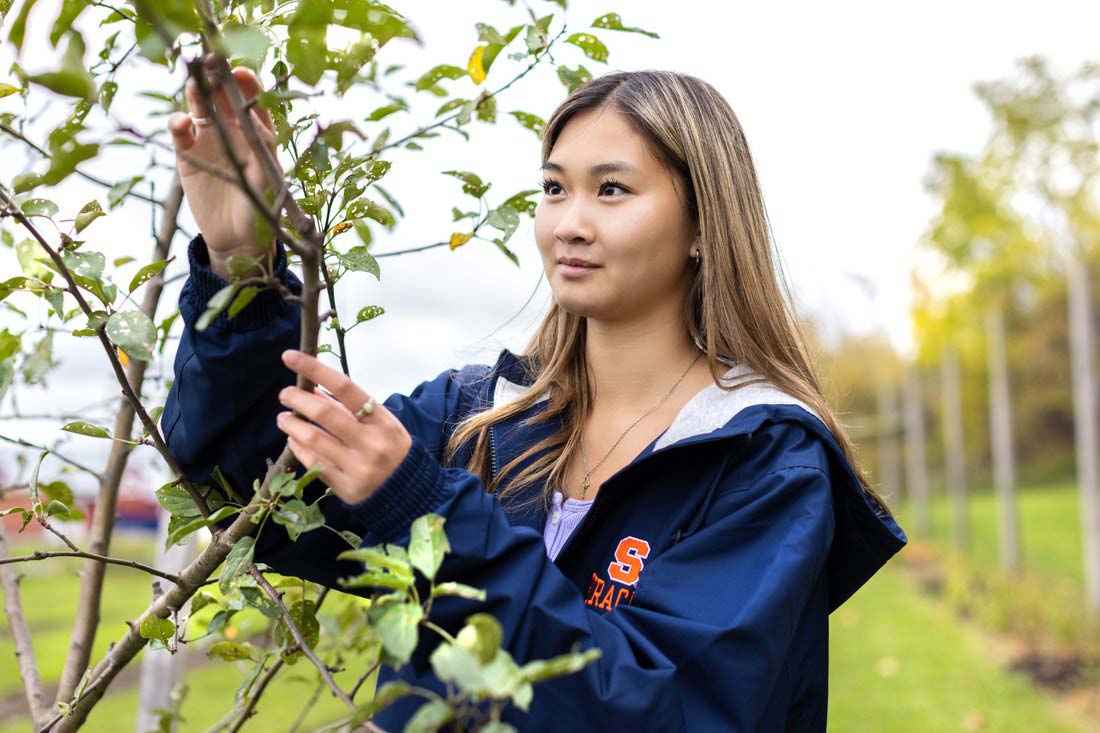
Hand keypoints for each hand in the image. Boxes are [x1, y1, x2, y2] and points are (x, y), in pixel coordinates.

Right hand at [167, 54, 281, 278]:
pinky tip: (181, 123)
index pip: (252, 99)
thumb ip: (263, 154)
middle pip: (222, 94)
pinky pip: (180, 132)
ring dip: (196, 91)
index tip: (241, 73)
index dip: (246, 83)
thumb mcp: (268, 182)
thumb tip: (258, 124)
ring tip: (194, 82)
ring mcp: (209, 139)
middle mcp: (233, 130)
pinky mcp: (188, 155)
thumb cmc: (263, 211)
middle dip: (217, 76)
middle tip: (210, 61)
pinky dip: (178, 123)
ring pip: (200, 107)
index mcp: (258, 132)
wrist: (238, 240)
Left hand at [275, 349, 412, 505]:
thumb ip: (349, 408)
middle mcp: (371, 444)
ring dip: (292, 425)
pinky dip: (299, 447)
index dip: (315, 370)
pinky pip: (313, 463)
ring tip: (284, 418)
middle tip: (285, 394)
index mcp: (383, 421)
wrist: (408, 492)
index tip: (290, 357)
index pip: (345, 387)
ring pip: (314, 440)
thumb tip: (312, 388)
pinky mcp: (346, 488)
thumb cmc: (390, 448)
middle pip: (325, 413)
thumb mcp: (380, 423)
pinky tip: (294, 439)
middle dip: (297, 399)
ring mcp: (358, 468)